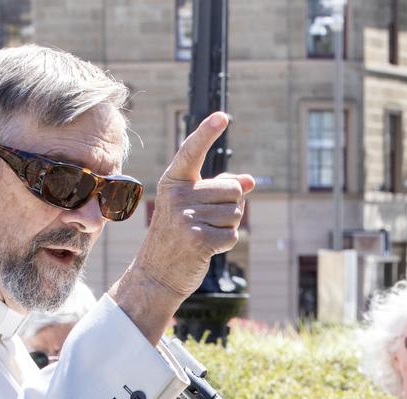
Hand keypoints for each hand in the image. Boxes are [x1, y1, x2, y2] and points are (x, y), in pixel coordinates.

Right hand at [137, 112, 254, 298]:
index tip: (222, 116)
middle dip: (230, 206)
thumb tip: (250, 181)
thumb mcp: (191, 207)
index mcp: (173, 181)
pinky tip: (206, 248)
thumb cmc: (177, 236)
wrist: (156, 274)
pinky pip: (233, 234)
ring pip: (235, 212)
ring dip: (227, 226)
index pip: (192, 151)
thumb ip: (218, 189)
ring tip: (203, 234)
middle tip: (206, 221)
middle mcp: (177, 195)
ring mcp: (186, 217)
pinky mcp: (198, 238)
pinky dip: (226, 243)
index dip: (207, 133)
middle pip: (232, 189)